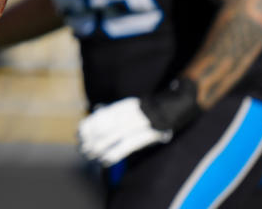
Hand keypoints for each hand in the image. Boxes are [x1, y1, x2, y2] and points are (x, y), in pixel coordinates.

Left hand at [78, 79, 199, 165]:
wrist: (182, 103)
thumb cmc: (154, 109)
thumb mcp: (135, 108)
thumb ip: (118, 112)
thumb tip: (97, 112)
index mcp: (129, 104)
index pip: (105, 114)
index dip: (91, 123)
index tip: (79, 132)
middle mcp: (136, 111)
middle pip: (109, 124)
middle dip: (93, 137)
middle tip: (81, 147)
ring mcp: (146, 121)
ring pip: (118, 134)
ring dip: (101, 146)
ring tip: (90, 155)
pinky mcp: (155, 133)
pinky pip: (132, 143)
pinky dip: (116, 151)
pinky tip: (105, 159)